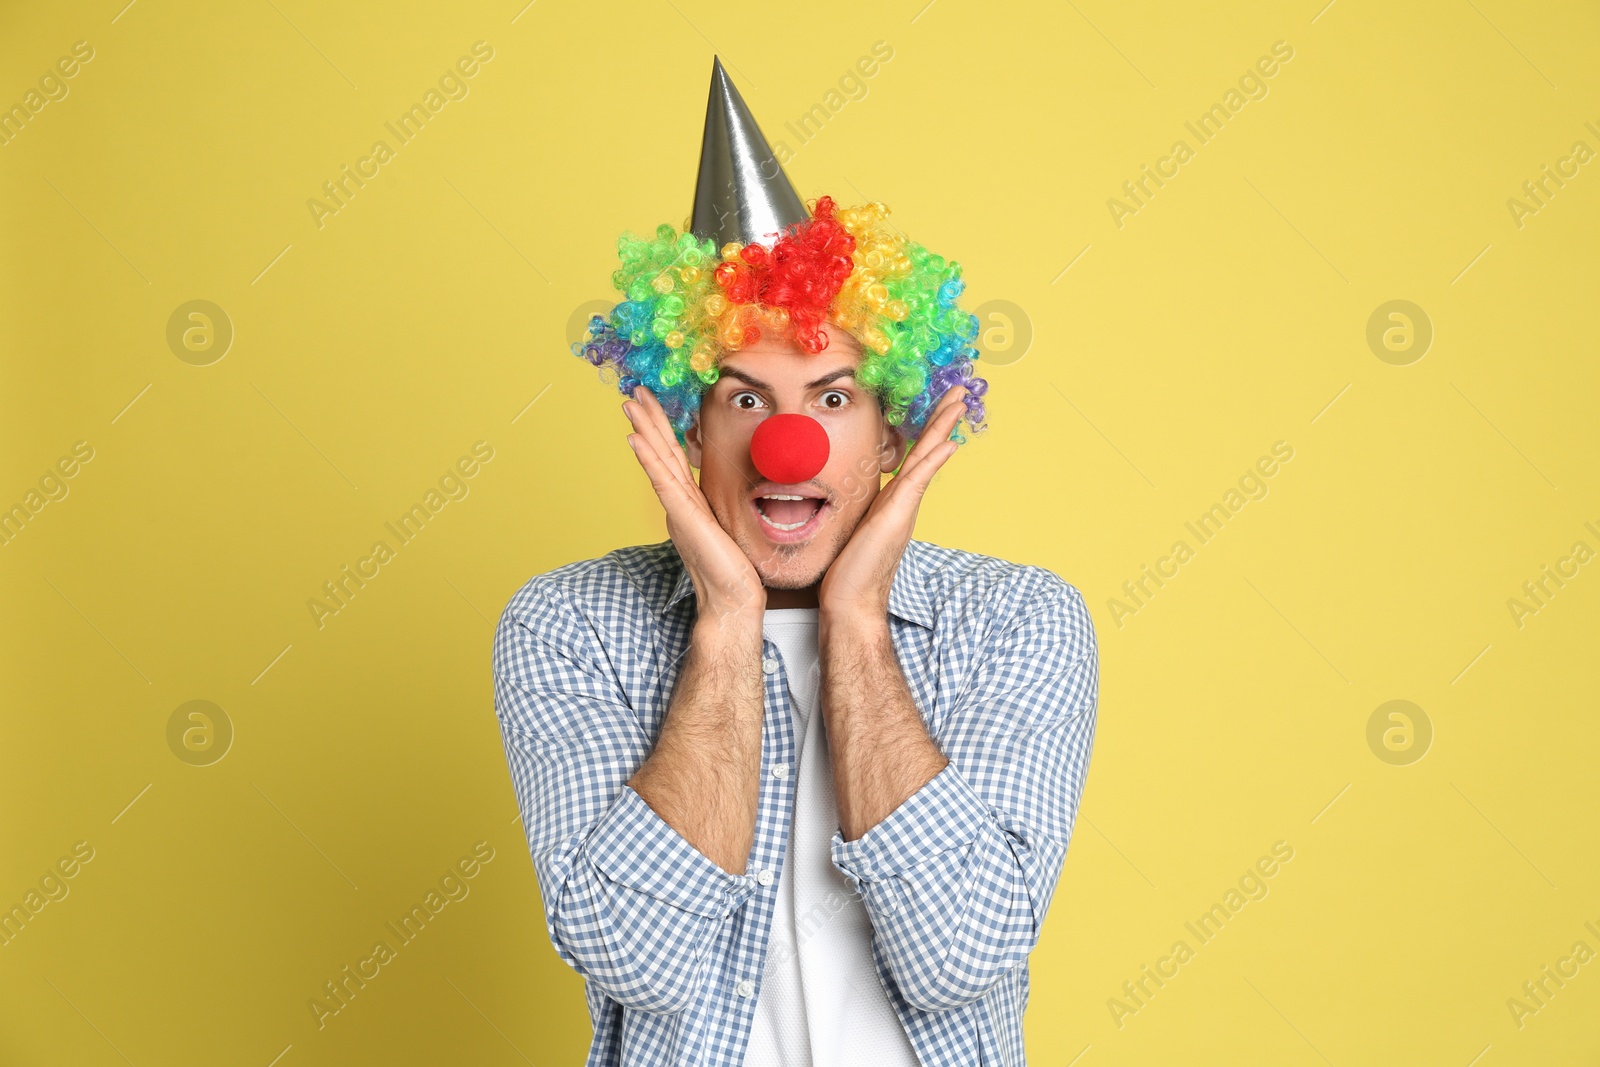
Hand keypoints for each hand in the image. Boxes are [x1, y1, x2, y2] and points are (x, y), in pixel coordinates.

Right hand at [623, 386, 765, 619]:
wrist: (733, 598)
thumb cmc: (734, 568)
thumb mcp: (727, 525)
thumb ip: (719, 505)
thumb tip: (730, 490)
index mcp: (689, 501)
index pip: (674, 457)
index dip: (663, 428)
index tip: (652, 403)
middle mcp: (679, 502)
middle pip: (660, 452)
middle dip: (647, 420)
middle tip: (633, 391)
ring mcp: (678, 509)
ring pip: (657, 461)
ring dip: (643, 430)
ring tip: (630, 404)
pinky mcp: (683, 519)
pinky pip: (662, 483)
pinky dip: (648, 460)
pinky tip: (635, 440)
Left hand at [817, 386, 968, 622]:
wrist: (851, 601)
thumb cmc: (847, 571)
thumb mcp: (851, 527)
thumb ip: (856, 507)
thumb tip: (845, 495)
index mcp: (893, 500)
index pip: (913, 456)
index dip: (925, 430)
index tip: (937, 405)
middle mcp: (904, 500)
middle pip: (927, 450)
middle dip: (942, 418)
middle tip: (960, 391)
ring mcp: (904, 507)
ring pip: (927, 457)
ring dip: (943, 426)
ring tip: (959, 400)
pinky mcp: (897, 515)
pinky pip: (919, 480)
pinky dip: (934, 460)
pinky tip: (950, 442)